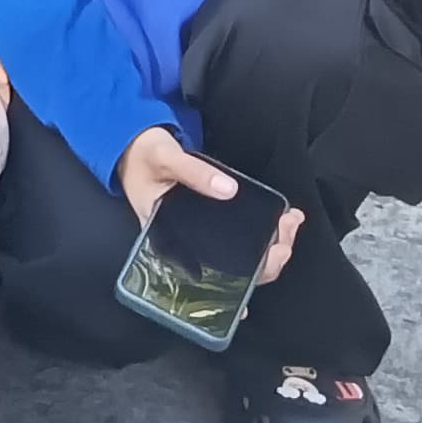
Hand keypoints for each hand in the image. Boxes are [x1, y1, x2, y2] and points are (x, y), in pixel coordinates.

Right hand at [117, 126, 300, 287]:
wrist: (131, 146)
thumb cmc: (143, 157)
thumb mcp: (165, 158)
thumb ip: (194, 173)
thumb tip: (228, 190)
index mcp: (171, 242)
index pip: (213, 274)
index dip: (248, 276)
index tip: (274, 256)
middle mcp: (188, 248)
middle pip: (237, 271)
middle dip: (270, 256)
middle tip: (289, 228)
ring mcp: (200, 239)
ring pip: (243, 258)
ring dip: (272, 245)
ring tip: (290, 222)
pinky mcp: (209, 226)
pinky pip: (240, 241)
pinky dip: (264, 235)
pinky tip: (280, 224)